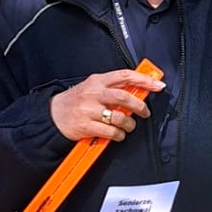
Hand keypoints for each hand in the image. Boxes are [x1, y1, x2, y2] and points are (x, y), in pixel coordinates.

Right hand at [49, 69, 165, 142]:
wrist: (53, 115)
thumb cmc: (76, 101)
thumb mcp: (92, 87)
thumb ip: (113, 87)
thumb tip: (139, 89)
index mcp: (97, 81)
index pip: (125, 76)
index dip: (144, 80)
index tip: (158, 85)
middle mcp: (93, 94)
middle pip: (124, 97)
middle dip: (140, 106)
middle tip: (145, 112)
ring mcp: (89, 110)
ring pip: (119, 117)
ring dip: (129, 124)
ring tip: (128, 126)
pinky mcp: (86, 126)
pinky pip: (110, 132)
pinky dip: (119, 135)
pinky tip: (118, 134)